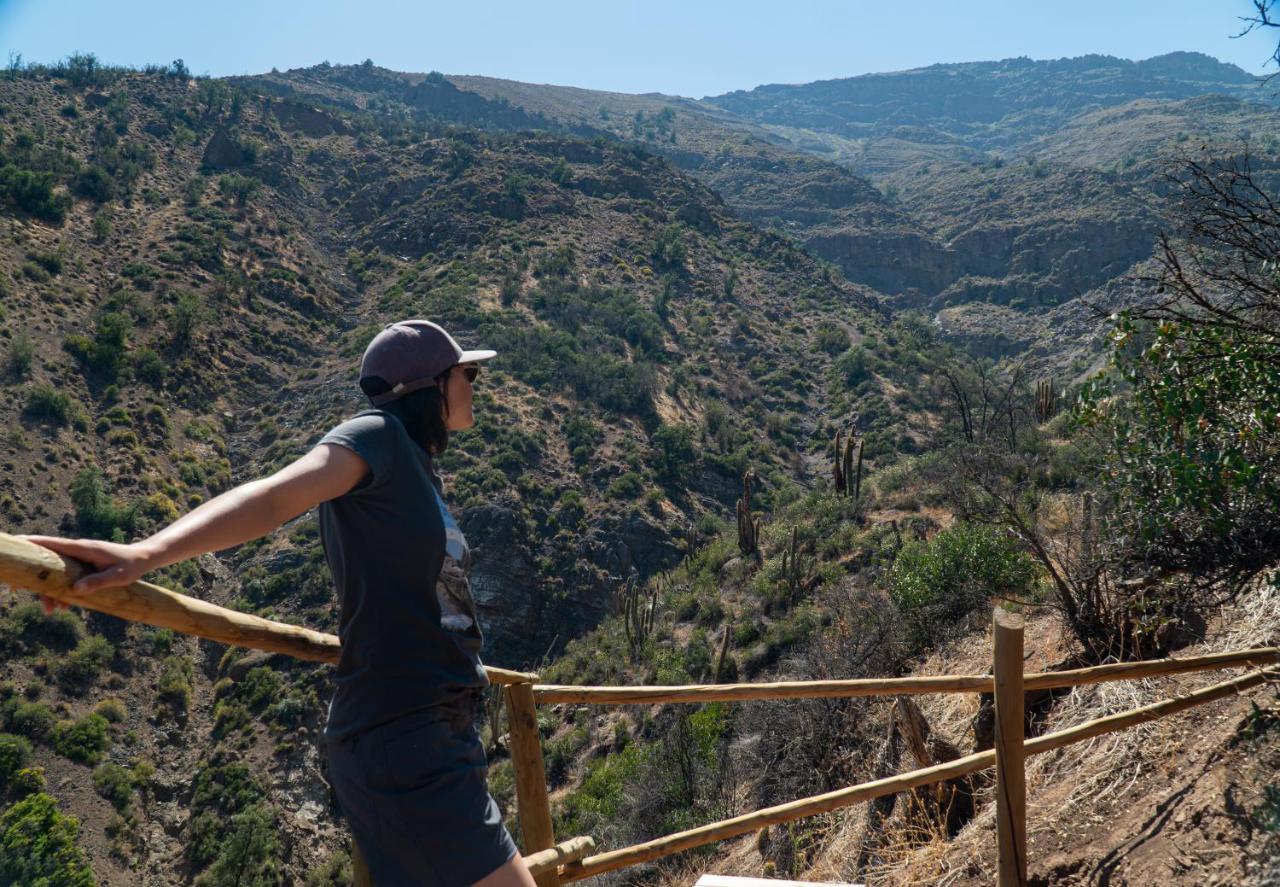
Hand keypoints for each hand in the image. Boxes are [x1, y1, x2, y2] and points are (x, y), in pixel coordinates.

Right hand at [18, 536, 154, 613]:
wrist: (143, 559)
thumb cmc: (131, 566)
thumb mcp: (118, 577)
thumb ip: (97, 582)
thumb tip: (74, 591)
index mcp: (83, 549)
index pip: (53, 544)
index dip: (33, 544)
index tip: (16, 545)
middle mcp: (78, 551)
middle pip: (47, 561)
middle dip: (34, 577)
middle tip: (18, 591)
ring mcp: (79, 558)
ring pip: (55, 572)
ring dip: (49, 591)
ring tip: (50, 610)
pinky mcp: (82, 566)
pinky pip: (65, 577)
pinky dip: (61, 591)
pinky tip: (63, 606)